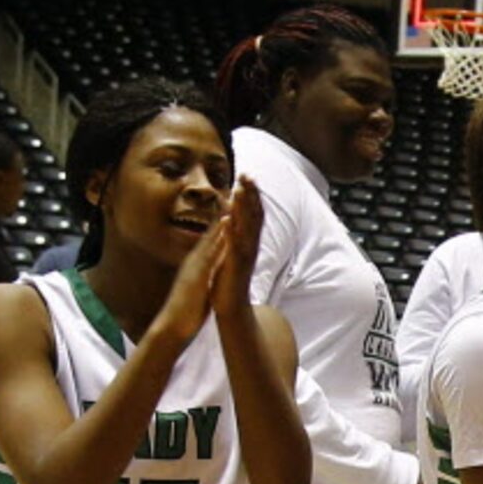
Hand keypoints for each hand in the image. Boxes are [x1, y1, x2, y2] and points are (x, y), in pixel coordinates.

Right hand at [153, 195, 230, 346]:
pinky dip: (218, 238)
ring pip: (211, 238)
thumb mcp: (198, 286)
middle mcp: (195, 260)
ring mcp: (195, 266)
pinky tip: (226, 225)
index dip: (222, 222)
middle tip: (235, 191)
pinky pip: (210, 253)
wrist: (172, 327)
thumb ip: (204, 274)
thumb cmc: (186, 309)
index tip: (233, 205)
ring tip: (233, 199)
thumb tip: (211, 267)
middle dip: (224, 213)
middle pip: (211, 233)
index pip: (211, 239)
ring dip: (222, 219)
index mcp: (197, 264)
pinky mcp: (197, 275)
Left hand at [208, 176, 264, 320]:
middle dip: (251, 195)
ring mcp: (244, 256)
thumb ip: (234, 238)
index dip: (252, 195)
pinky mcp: (234, 267)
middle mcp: (250, 247)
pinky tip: (227, 220)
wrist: (231, 309)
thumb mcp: (232, 255)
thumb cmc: (229, 281)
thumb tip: (232, 219)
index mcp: (248, 242)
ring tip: (240, 190)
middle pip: (254, 216)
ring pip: (246, 228)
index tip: (247, 176)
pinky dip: (231, 233)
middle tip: (248, 174)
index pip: (253, 214)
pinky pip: (234, 247)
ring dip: (243, 208)